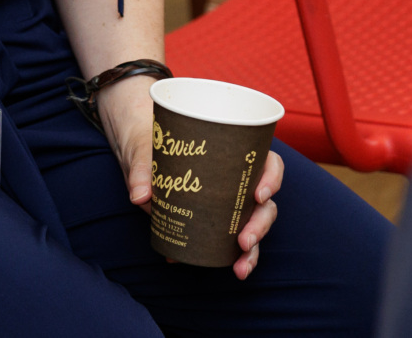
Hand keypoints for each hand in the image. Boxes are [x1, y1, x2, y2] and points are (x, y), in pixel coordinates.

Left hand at [103, 77, 283, 278]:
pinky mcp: (217, 220)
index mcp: (234, 154)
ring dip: (252, 250)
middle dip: (259, 225)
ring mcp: (230, 202)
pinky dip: (227, 257)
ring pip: (253, 226)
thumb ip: (141, 170)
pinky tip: (221, 269)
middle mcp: (239, 181)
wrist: (142, 153)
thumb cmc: (154, 142)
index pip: (268, 162)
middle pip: (265, 203)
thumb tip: (140, 197)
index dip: (272, 178)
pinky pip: (231, 240)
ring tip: (239, 267)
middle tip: (243, 241)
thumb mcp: (145, 150)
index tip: (258, 195)